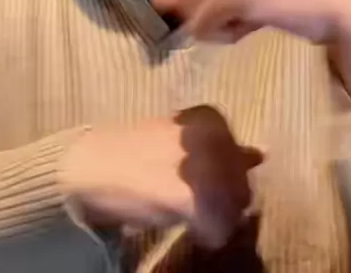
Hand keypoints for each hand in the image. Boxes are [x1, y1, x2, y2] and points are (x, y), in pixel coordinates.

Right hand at [60, 106, 262, 247]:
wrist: (90, 165)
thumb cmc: (133, 148)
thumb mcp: (182, 136)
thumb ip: (222, 145)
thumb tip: (260, 154)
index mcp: (212, 117)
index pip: (244, 158)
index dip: (225, 175)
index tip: (198, 178)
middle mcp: (217, 137)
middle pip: (243, 185)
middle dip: (225, 197)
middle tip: (192, 199)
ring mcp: (209, 169)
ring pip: (236, 209)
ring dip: (216, 215)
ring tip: (187, 210)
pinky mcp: (195, 200)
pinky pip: (218, 230)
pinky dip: (205, 233)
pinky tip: (182, 222)